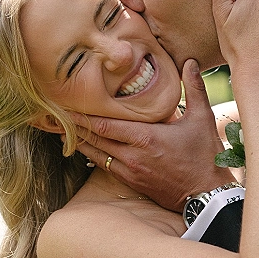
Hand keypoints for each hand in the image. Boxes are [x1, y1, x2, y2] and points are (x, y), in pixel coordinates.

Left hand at [71, 60, 235, 211]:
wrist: (207, 194)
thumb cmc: (205, 157)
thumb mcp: (203, 119)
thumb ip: (194, 89)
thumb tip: (191, 62)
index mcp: (145, 137)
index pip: (105, 125)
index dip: (82, 117)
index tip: (64, 107)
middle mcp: (132, 155)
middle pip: (94, 138)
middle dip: (72, 127)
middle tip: (51, 116)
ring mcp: (130, 171)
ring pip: (95, 154)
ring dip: (78, 142)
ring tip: (58, 132)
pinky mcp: (132, 182)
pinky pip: (105, 166)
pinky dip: (92, 155)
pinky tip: (83, 148)